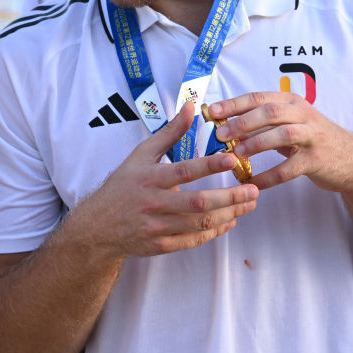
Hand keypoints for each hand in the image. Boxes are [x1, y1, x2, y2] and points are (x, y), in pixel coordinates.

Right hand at [71, 102, 258, 261]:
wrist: (98, 225)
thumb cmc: (123, 185)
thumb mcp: (141, 154)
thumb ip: (170, 133)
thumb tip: (191, 107)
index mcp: (150, 178)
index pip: (184, 171)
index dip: (210, 166)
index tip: (233, 160)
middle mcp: (154, 203)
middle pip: (199, 203)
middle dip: (230, 197)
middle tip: (254, 190)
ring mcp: (157, 227)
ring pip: (200, 224)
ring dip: (229, 214)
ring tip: (248, 204)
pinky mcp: (161, 245)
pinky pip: (194, 240)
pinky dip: (215, 232)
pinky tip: (230, 220)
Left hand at [207, 91, 352, 193]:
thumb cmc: (311, 140)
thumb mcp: (289, 125)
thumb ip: (261, 125)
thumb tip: (226, 128)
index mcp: (291, 102)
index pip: (258, 97)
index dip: (233, 103)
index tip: (211, 111)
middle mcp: (303, 115)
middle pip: (270, 112)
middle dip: (242, 122)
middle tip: (221, 134)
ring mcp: (313, 137)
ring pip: (282, 134)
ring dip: (257, 143)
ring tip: (237, 153)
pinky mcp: (318, 160)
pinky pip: (290, 168)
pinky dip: (269, 177)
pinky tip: (252, 184)